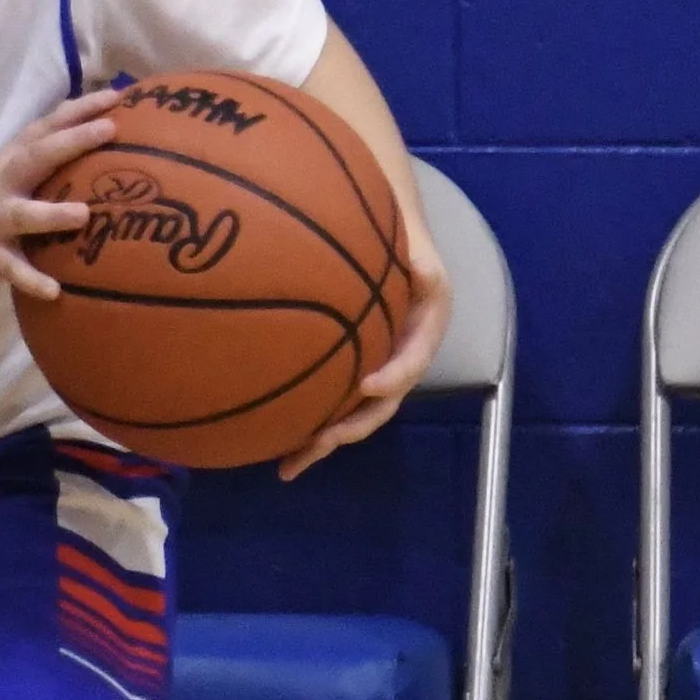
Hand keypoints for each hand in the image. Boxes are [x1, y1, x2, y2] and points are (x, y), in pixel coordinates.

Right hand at [0, 91, 119, 299]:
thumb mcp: (0, 173)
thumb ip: (38, 160)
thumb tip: (91, 143)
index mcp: (9, 159)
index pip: (46, 126)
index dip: (80, 109)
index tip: (117, 95)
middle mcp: (1, 182)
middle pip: (36, 156)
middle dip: (72, 142)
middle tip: (109, 130)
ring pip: (23, 214)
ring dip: (52, 214)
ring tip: (83, 214)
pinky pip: (11, 268)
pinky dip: (31, 279)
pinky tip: (54, 291)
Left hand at [277, 219, 452, 479]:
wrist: (384, 234)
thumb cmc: (399, 238)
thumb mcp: (416, 244)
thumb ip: (419, 263)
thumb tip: (422, 271)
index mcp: (423, 333)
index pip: (413, 363)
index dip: (393, 377)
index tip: (365, 385)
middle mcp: (400, 360)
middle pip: (380, 405)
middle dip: (350, 428)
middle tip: (319, 443)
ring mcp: (374, 370)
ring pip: (354, 414)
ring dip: (323, 441)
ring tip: (289, 465)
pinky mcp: (350, 373)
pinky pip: (333, 403)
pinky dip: (309, 425)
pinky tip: (276, 443)